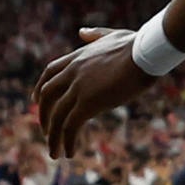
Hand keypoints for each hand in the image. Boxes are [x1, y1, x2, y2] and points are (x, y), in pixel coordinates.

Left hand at [34, 28, 156, 158]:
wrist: (147, 53)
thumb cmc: (137, 44)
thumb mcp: (112, 35)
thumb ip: (95, 35)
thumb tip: (82, 32)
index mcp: (77, 56)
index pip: (49, 73)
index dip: (41, 88)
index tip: (37, 100)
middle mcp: (72, 73)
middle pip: (48, 96)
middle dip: (44, 115)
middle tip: (46, 130)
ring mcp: (78, 88)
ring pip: (56, 116)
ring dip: (53, 136)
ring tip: (54, 151)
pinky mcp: (88, 103)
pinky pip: (71, 126)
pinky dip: (67, 141)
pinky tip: (70, 152)